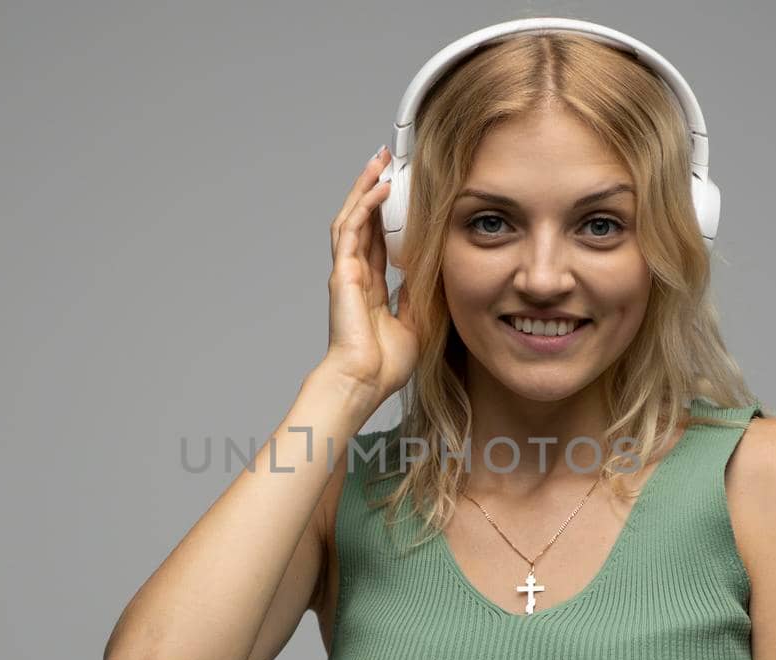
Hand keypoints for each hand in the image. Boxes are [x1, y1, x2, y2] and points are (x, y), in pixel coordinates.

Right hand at [322, 146, 418, 405]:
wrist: (364, 382)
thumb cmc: (383, 364)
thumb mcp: (415, 323)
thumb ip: (419, 297)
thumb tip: (432, 276)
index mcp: (370, 286)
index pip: (377, 238)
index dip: (386, 212)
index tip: (399, 190)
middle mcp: (355, 274)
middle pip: (363, 220)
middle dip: (373, 188)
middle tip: (386, 161)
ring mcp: (347, 272)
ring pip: (353, 217)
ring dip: (365, 187)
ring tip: (378, 161)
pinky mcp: (343, 273)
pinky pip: (353, 230)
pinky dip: (366, 206)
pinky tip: (381, 188)